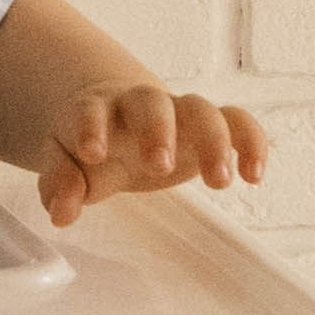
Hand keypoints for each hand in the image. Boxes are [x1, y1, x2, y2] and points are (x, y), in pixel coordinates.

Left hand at [37, 83, 267, 226]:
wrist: (117, 115)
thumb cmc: (90, 143)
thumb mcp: (66, 162)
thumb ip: (60, 183)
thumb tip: (61, 212)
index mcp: (97, 110)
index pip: (90, 110)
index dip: (90, 126)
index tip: (92, 152)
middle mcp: (139, 106)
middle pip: (151, 103)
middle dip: (157, 130)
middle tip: (158, 165)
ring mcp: (177, 113)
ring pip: (200, 108)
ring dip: (213, 140)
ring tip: (219, 181)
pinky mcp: (207, 126)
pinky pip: (237, 120)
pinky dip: (251, 140)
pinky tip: (254, 175)